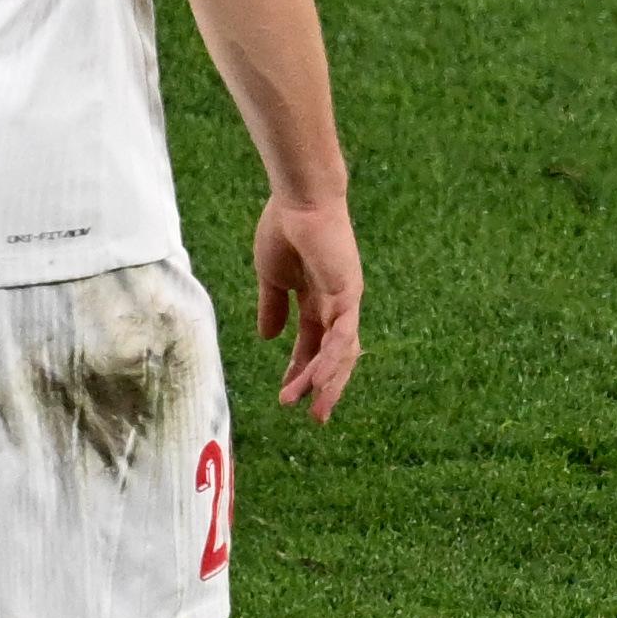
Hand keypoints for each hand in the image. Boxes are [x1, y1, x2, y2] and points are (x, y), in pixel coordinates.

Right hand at [253, 193, 363, 419]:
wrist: (297, 201)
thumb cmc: (284, 230)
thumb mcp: (272, 278)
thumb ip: (272, 308)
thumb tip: (267, 338)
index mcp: (317, 300)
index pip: (313, 344)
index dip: (301, 370)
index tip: (287, 396)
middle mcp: (336, 304)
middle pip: (335, 354)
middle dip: (325, 386)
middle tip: (315, 416)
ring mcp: (346, 299)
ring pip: (341, 351)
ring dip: (325, 380)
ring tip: (310, 406)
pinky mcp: (348, 292)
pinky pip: (342, 333)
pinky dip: (331, 357)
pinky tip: (317, 379)